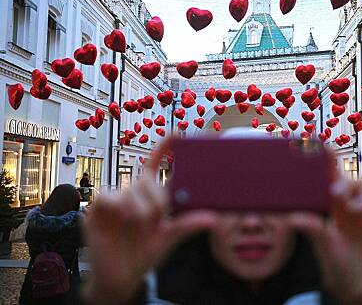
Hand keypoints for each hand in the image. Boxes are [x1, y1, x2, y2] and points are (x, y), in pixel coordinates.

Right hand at [82, 137, 216, 304]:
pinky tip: (118, 222)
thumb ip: (187, 225)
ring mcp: (116, 199)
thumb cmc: (143, 255)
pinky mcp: (98, 207)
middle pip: (148, 180)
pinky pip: (112, 197)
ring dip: (139, 212)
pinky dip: (120, 211)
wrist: (119, 277)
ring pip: (133, 190)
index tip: (177, 134)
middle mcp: (133, 193)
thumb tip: (212, 217)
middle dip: (156, 201)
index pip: (156, 167)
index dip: (164, 149)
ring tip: (134, 227)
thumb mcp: (168, 239)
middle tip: (154, 220)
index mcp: (150, 197)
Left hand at [289, 179, 361, 304]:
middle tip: (341, 195)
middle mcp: (358, 211)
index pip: (338, 186)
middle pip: (359, 184)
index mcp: (339, 211)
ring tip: (357, 211)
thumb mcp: (324, 247)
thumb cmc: (338, 266)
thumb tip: (294, 218)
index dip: (335, 175)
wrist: (358, 289)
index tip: (329, 166)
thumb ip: (314, 230)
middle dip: (351, 184)